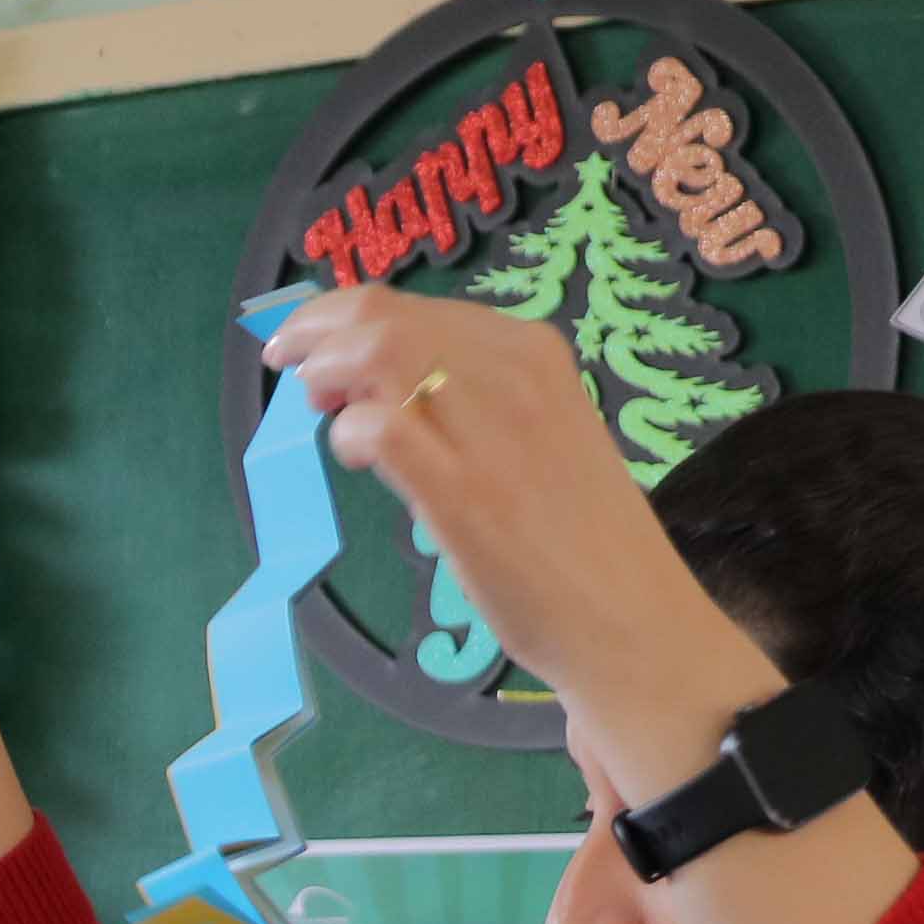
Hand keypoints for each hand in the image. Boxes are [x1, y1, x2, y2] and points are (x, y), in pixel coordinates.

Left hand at [258, 290, 756, 748]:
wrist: (629, 615)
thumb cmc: (581, 536)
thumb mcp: (540, 435)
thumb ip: (474, 404)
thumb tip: (385, 390)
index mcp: (534, 353)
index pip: (416, 308)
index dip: (348, 317)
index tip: (317, 346)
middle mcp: (511, 373)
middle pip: (385, 320)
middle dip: (319, 334)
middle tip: (294, 373)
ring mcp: (487, 430)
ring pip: (378, 353)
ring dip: (326, 370)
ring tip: (316, 406)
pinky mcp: (462, 492)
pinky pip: (380, 427)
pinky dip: (350, 431)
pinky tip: (355, 457)